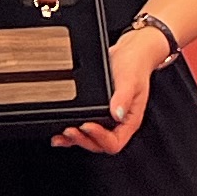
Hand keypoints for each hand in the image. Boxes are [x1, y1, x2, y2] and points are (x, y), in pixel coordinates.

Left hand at [61, 25, 161, 154]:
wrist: (131, 51)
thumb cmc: (135, 66)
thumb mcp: (130, 80)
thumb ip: (123, 97)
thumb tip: (116, 113)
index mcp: (129, 120)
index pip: (114, 142)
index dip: (99, 138)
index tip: (87, 125)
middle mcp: (117, 122)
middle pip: (99, 144)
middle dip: (83, 140)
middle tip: (70, 130)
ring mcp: (106, 118)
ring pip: (90, 138)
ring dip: (75, 139)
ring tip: (62, 134)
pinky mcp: (96, 110)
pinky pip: (84, 126)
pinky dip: (72, 132)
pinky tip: (61, 132)